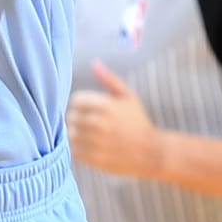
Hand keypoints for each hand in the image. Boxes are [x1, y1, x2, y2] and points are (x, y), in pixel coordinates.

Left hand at [67, 64, 164, 178]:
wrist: (150, 152)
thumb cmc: (138, 121)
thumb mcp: (128, 96)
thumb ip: (110, 79)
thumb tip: (95, 63)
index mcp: (105, 105)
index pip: (75, 100)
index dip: (81, 104)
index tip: (89, 109)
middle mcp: (98, 123)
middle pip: (71, 117)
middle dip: (77, 118)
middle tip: (88, 123)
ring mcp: (95, 142)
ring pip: (70, 134)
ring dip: (76, 133)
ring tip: (88, 135)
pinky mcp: (94, 159)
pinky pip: (74, 150)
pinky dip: (78, 148)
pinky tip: (90, 146)